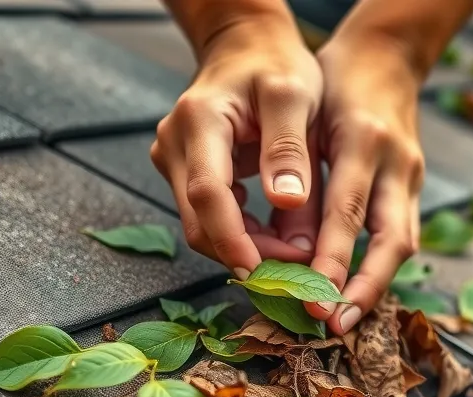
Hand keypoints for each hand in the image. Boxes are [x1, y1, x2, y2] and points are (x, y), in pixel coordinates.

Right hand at [151, 18, 324, 277]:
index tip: (265, 273)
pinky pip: (212, 216)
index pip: (207, 194)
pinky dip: (245, 234)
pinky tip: (280, 240)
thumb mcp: (293, 96)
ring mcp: (175, 160)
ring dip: (249, 248)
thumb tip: (284, 199)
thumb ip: (288, 148)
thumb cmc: (275, 65)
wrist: (247, 47)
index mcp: (199, 121)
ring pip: (204, 225)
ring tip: (297, 258)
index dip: (233, 239)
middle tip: (297, 274)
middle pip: (200, 221)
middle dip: (248, 253)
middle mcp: (175, 144)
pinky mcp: (186, 173)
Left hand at [307, 35, 424, 334]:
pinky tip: (354, 289)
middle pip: (392, 240)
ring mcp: (411, 175)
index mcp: (363, 139)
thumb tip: (285, 249)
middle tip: (335, 325)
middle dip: (364, 288)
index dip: (334, 262)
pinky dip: (378, 265)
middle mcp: (396, 162)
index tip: (315, 301)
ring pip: (403, 242)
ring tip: (343, 318)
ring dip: (374, 285)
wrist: (386, 57)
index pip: (348, 211)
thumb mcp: (304, 117)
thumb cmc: (333, 84)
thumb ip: (297, 177)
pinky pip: (399, 232)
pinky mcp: (413, 184)